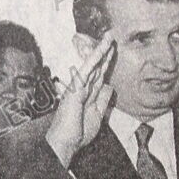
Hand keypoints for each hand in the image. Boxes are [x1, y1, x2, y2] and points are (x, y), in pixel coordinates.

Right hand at [46, 35, 115, 167]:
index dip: (106, 64)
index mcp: (87, 96)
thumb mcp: (97, 116)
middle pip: (98, 68)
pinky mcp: (76, 87)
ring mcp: (78, 87)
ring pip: (93, 65)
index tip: (112, 52)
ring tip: (110, 36)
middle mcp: (82, 89)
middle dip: (106, 53)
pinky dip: (95, 58)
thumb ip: (103, 100)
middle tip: (113, 37)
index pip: (99, 76)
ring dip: (102, 50)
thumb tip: (109, 85)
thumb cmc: (78, 133)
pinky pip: (88, 69)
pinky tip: (102, 47)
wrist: (66, 142)